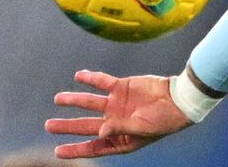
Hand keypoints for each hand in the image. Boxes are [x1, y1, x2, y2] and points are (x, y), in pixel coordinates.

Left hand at [45, 69, 192, 158]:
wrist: (179, 98)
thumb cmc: (164, 120)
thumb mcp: (142, 129)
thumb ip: (120, 129)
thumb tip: (100, 130)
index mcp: (120, 139)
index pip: (94, 146)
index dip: (75, 149)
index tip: (58, 150)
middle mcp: (115, 122)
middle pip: (86, 125)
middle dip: (67, 125)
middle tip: (49, 125)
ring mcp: (116, 104)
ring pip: (90, 102)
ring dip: (74, 99)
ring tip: (57, 99)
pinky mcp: (121, 87)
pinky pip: (102, 82)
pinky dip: (90, 79)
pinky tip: (78, 76)